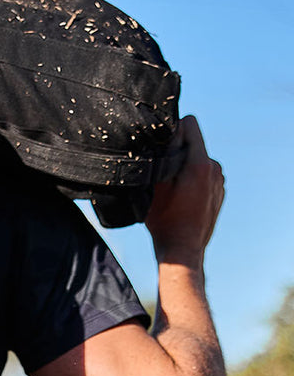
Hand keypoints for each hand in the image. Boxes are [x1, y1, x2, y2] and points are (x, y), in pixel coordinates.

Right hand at [145, 115, 224, 268]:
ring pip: (198, 160)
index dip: (172, 131)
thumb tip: (168, 132)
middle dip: (177, 153)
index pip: (189, 124)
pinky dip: (192, 182)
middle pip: (193, 143)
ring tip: (172, 192)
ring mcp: (220, 181)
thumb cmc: (165, 221)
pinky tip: (182, 201)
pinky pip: (204, 177)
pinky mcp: (219, 192)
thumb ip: (164, 156)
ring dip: (184, 169)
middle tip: (162, 177)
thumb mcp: (156, 186)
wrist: (183, 251)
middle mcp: (215, 168)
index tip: (160, 148)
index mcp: (200, 162)